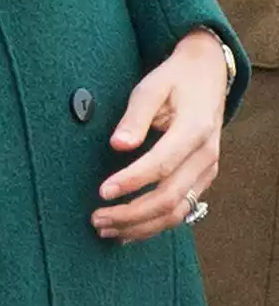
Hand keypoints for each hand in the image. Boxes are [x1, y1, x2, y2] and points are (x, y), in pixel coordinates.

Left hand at [93, 31, 229, 243]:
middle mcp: (206, 156)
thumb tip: (117, 145)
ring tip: (107, 229)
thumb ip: (135, 116)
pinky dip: (155, 224)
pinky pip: (182, 209)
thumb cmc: (175, 79)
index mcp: (195, 130)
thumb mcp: (151, 86)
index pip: (161, 165)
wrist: (208, 75)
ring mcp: (208, 170)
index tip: (102, 191)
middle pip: (169, 197)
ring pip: (177, 211)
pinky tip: (130, 230)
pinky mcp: (203, 178)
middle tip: (97, 218)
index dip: (131, 181)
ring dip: (141, 226)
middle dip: (131, 213)